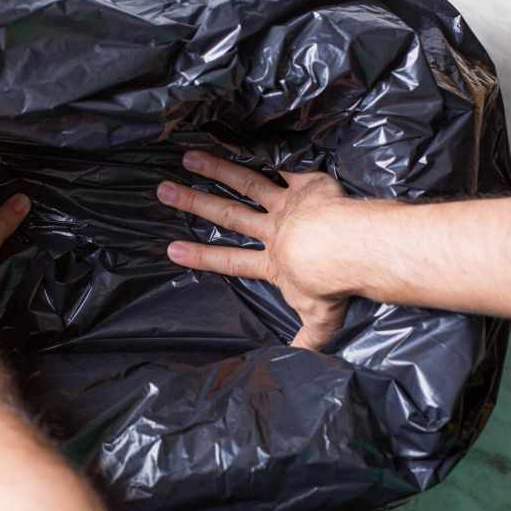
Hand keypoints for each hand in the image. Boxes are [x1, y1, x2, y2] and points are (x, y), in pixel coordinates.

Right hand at [157, 151, 350, 350]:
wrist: (346, 247)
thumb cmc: (333, 284)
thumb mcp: (320, 322)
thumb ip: (306, 342)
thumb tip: (298, 366)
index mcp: (272, 263)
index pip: (230, 261)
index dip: (201, 257)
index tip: (171, 248)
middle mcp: (273, 230)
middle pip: (228, 215)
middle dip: (194, 202)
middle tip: (163, 189)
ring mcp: (288, 204)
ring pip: (247, 184)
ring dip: (218, 170)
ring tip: (190, 156)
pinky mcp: (308, 184)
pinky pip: (284, 168)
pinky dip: (267, 158)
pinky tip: (247, 144)